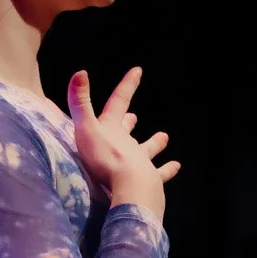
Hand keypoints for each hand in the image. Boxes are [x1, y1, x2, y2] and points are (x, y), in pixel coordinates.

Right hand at [66, 65, 180, 219]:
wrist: (131, 186)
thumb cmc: (106, 159)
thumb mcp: (86, 129)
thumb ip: (80, 103)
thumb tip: (80, 73)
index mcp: (113, 129)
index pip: (119, 102)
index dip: (127, 86)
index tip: (138, 71)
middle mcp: (128, 144)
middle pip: (129, 129)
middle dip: (130, 121)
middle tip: (135, 116)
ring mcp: (141, 161)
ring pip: (148, 149)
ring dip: (155, 143)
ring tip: (164, 138)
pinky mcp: (150, 179)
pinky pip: (161, 173)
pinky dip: (168, 170)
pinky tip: (176, 166)